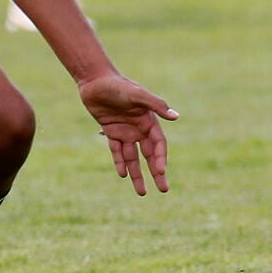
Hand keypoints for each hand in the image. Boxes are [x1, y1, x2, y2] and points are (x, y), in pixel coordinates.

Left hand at [77, 74, 176, 195]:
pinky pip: (117, 151)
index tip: (161, 172)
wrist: (95, 80)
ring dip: (137, 174)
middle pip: (149, 155)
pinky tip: (122, 175)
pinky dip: (120, 162)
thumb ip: (156, 105)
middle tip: (163, 190)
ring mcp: (125, 131)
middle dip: (156, 173)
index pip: (158, 144)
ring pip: (133, 158)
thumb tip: (176, 116)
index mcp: (149, 121)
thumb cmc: (118, 85)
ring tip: (142, 193)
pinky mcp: (110, 131)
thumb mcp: (137, 94)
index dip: (160, 158)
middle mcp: (139, 128)